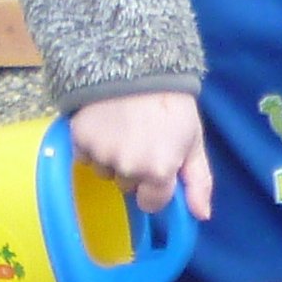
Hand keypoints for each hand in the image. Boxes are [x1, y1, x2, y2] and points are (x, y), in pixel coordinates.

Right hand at [69, 90, 210, 218]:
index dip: (156, 186)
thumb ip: (198, 181)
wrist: (137, 65)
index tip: (158, 165)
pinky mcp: (80, 139)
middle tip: (142, 138)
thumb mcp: (193, 140)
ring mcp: (102, 154)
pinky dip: (93, 145)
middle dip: (134, 169)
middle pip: (127, 185)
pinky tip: (106, 125)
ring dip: (112, 158)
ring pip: (105, 172)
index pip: (151, 202)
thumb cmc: (172, 104)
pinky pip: (85, 157)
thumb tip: (201, 216)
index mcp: (159, 171)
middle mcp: (127, 168)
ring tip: (123, 128)